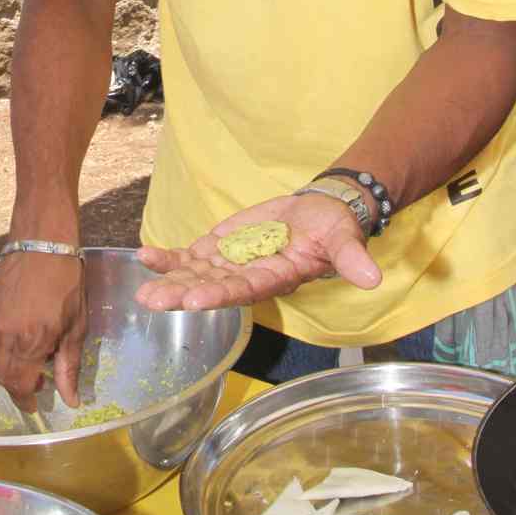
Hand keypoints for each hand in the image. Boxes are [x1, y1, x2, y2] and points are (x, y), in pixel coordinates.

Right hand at [0, 252, 87, 409]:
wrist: (41, 242)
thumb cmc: (66, 281)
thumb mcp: (76, 326)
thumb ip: (69, 366)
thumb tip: (70, 401)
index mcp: (29, 340)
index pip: (18, 385)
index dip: (26, 399)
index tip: (36, 403)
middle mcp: (3, 334)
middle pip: (2, 377)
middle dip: (18, 385)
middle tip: (38, 380)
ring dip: (11, 365)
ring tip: (33, 353)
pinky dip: (4, 346)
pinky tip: (22, 334)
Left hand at [134, 193, 381, 310]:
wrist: (318, 214)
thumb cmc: (333, 229)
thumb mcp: (344, 240)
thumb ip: (351, 259)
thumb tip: (372, 277)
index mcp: (275, 278)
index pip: (246, 290)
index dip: (221, 295)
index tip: (196, 300)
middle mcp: (248, 276)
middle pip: (212, 288)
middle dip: (182, 294)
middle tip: (154, 300)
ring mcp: (230, 263)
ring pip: (195, 275)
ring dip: (169, 280)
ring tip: (142, 289)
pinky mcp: (220, 248)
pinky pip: (190, 256)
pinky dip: (168, 257)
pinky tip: (144, 257)